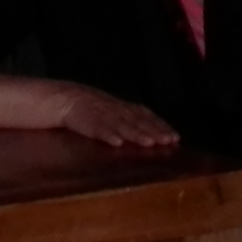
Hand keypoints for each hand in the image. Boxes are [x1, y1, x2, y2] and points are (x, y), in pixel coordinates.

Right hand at [45, 82, 180, 149]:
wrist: (66, 98)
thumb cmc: (94, 109)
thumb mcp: (116, 111)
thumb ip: (133, 120)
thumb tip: (156, 134)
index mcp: (125, 108)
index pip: (147, 116)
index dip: (161, 126)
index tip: (175, 137)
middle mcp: (117, 110)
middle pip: (139, 121)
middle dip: (155, 131)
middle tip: (168, 141)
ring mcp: (103, 115)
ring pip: (122, 125)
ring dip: (136, 134)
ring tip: (149, 143)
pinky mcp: (87, 121)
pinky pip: (99, 129)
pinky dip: (108, 135)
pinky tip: (117, 143)